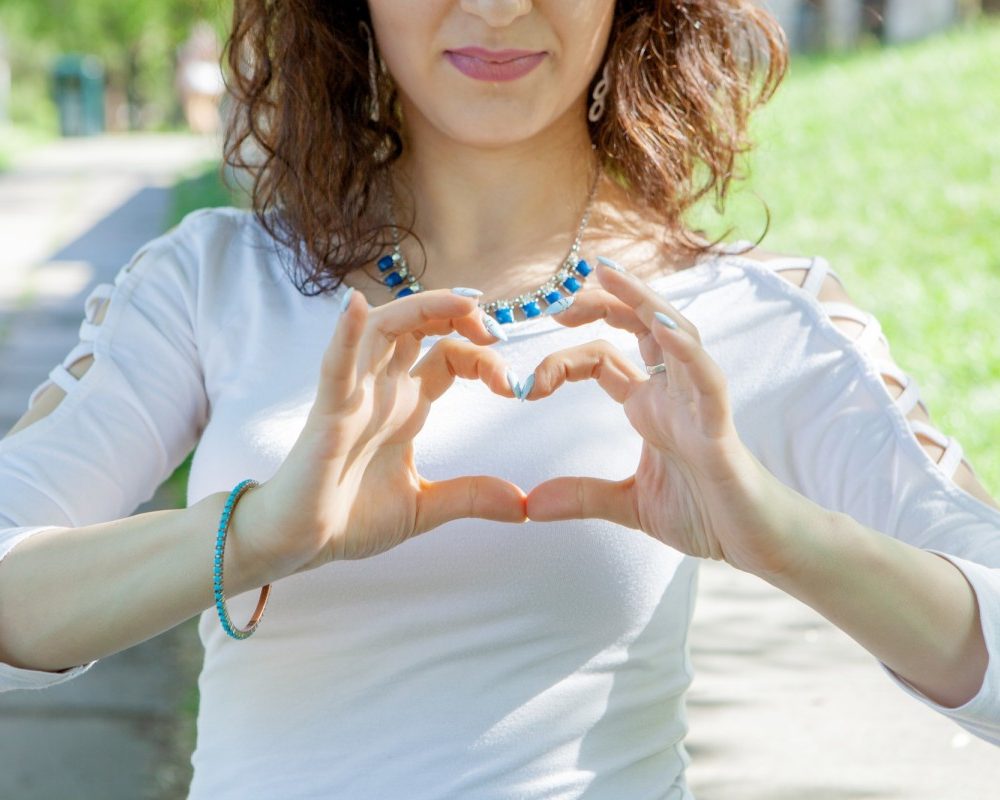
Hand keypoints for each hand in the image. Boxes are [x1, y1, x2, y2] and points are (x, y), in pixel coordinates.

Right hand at [245, 287, 526, 574]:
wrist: (300, 545)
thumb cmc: (351, 516)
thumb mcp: (424, 506)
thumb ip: (472, 498)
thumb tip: (525, 506)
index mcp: (406, 405)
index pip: (449, 355)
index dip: (483, 356)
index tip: (515, 385)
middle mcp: (382, 389)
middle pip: (418, 326)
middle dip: (458, 315)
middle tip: (495, 329)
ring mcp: (354, 396)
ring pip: (382, 329)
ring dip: (420, 309)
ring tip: (461, 304)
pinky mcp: (327, 413)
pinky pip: (335, 365)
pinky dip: (345, 334)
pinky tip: (355, 306)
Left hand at [521, 260, 794, 576]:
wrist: (756, 545)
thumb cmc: (705, 513)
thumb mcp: (629, 504)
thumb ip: (582, 498)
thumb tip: (529, 506)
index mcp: (649, 406)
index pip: (602, 359)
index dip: (563, 361)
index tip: (529, 386)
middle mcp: (672, 394)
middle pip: (638, 326)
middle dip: (600, 302)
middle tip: (558, 295)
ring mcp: (698, 404)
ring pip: (676, 334)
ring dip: (643, 302)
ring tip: (609, 275)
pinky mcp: (720, 427)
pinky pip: (706, 380)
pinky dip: (687, 352)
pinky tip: (662, 328)